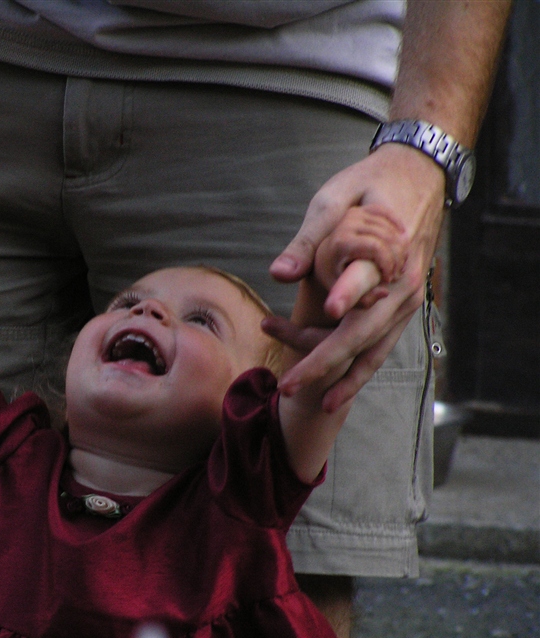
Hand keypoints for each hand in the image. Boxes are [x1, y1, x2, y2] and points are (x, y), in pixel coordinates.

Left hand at [268, 143, 444, 409]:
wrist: (419, 174)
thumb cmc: (371, 184)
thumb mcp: (334, 198)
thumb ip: (308, 240)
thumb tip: (277, 275)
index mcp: (387, 252)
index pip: (363, 278)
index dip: (346, 292)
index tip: (328, 309)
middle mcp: (400, 285)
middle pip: (361, 332)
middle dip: (323, 361)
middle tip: (288, 384)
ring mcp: (404, 300)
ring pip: (373, 349)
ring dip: (343, 378)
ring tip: (315, 404)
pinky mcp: (400, 308)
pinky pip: (379, 347)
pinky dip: (358, 372)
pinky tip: (336, 393)